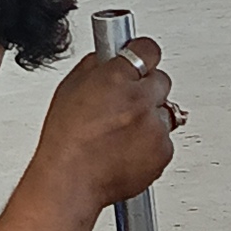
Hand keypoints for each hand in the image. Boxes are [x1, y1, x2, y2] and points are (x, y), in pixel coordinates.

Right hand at [34, 40, 180, 214]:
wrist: (70, 181)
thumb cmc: (66, 140)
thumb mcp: (70, 88)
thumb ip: (96, 66)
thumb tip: (110, 56)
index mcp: (116, 78)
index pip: (148, 49)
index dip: (142, 55)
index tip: (140, 61)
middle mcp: (140, 100)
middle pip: (161, 80)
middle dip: (146, 89)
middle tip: (125, 105)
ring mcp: (154, 127)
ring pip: (165, 112)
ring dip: (149, 118)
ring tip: (121, 133)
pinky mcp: (164, 151)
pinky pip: (164, 140)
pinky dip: (151, 144)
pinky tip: (126, 149)